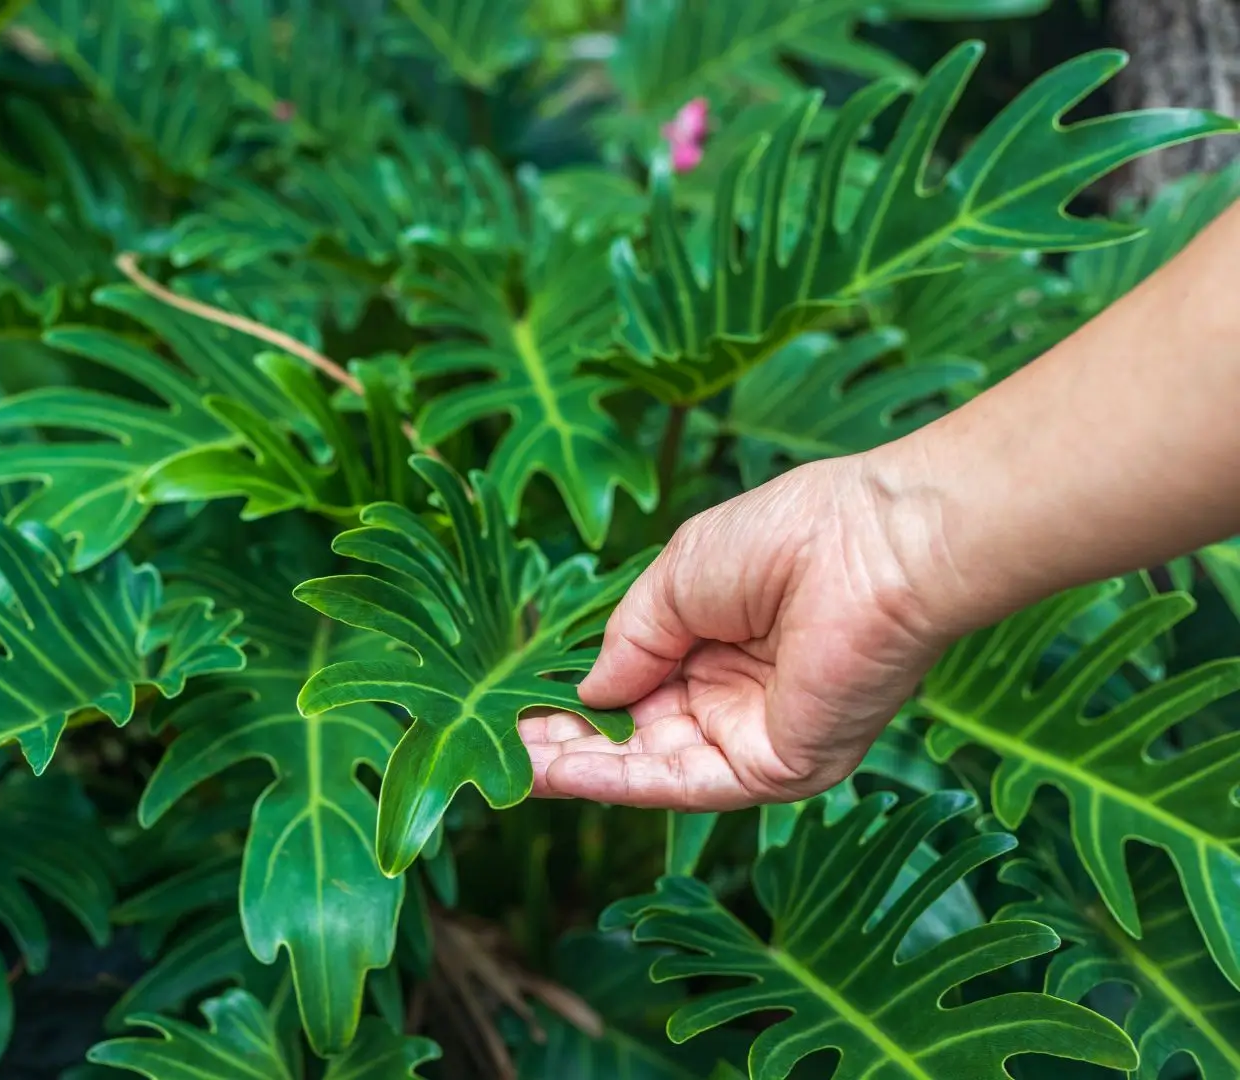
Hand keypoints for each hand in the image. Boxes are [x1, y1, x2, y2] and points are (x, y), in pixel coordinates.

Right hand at [522, 453, 964, 810]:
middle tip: (496, 743)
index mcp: (721, 640)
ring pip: (650, 764)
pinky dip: (616, 781)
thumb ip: (628, 641)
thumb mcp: (678, 579)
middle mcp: (737, 696)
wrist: (880, 544)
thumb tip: (582, 691)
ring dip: (577, 766)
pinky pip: (683, 783)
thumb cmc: (790, 536)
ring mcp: (756, 735)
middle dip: (565, 739)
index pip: (635, 684)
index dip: (575, 694)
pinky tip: (558, 772)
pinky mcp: (777, 767)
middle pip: (635, 733)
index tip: (516, 702)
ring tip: (509, 762)